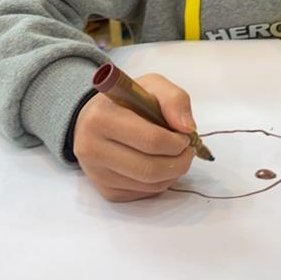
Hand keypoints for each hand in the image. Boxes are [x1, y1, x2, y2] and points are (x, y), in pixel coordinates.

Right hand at [74, 73, 195, 201]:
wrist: (95, 121)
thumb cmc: (126, 103)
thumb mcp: (151, 86)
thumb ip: (174, 99)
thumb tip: (187, 127)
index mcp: (102, 118)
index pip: (151, 140)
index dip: (177, 142)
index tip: (185, 135)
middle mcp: (92, 149)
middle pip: (150, 169)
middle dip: (180, 162)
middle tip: (187, 150)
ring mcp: (97, 173)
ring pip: (150, 185)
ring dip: (173, 173)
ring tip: (176, 156)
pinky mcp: (105, 190)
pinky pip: (143, 193)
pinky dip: (160, 182)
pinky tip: (160, 165)